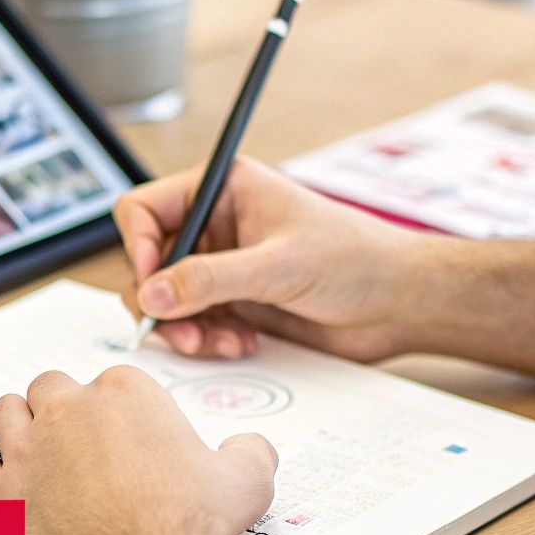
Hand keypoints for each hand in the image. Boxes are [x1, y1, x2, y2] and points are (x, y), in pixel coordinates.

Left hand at [0, 366, 276, 534]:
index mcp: (124, 392)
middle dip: (61, 408)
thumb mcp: (246, 481)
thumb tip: (251, 447)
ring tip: (32, 450)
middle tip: (77, 442)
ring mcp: (26, 449)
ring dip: (15, 427)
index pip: (111, 381)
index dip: (118, 410)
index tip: (127, 437)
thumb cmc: (186, 528)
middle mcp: (68, 409)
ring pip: (3, 412)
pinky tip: (0, 488)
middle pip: (50, 387)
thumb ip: (250, 452)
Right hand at [116, 156, 432, 361]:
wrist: (398, 302)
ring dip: (183, 327)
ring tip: (217, 342)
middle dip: (160, 300)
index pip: (144, 208)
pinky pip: (193, 324)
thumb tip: (151, 294)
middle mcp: (216, 226)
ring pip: (166, 300)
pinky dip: (206, 340)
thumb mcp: (278, 265)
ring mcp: (223, 267)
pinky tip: (242, 344)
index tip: (152, 284)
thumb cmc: (354, 258)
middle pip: (148, 261)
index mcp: (222, 190)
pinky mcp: (235, 303)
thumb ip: (210, 279)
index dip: (136, 246)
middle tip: (182, 329)